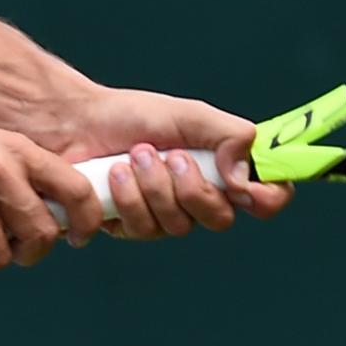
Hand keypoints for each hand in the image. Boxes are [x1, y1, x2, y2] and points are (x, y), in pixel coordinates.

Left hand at [26, 84, 294, 238]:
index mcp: (222, 171)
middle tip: (168, 156)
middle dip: (191, 188)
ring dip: (153, 189)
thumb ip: (229, 136)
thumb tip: (245, 180)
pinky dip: (127, 199)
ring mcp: (164, 217)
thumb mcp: (189, 115)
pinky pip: (140, 230)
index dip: (267, 199)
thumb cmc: (134, 116)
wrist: (78, 121)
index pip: (266, 199)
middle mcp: (198, 200)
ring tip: (131, 157)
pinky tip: (113, 175)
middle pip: (219, 220)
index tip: (246, 188)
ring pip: (177, 226)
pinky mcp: (129, 226)